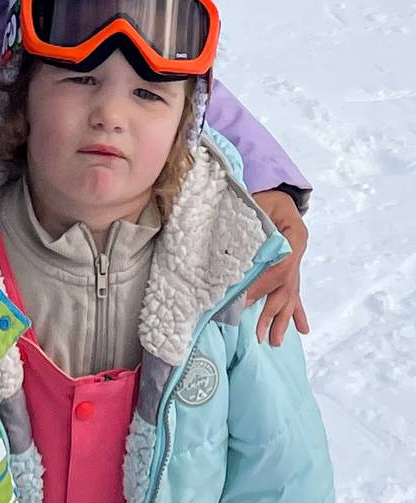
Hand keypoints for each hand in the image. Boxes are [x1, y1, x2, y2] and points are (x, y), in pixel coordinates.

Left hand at [247, 190, 309, 345]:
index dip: (263, 283)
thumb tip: (231, 242)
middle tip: (261, 335)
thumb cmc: (265, 195)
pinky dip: (296, 310)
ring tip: (274, 341)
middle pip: (287, 287)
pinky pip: (293, 290)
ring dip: (282, 318)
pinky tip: (303, 329)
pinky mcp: (290, 266)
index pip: (281, 266)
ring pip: (290, 294)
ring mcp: (296, 260)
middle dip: (273, 312)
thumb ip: (249, 220)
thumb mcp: (258, 201)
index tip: (244, 299)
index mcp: (294, 234)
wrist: (277, 191)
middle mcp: (298, 250)